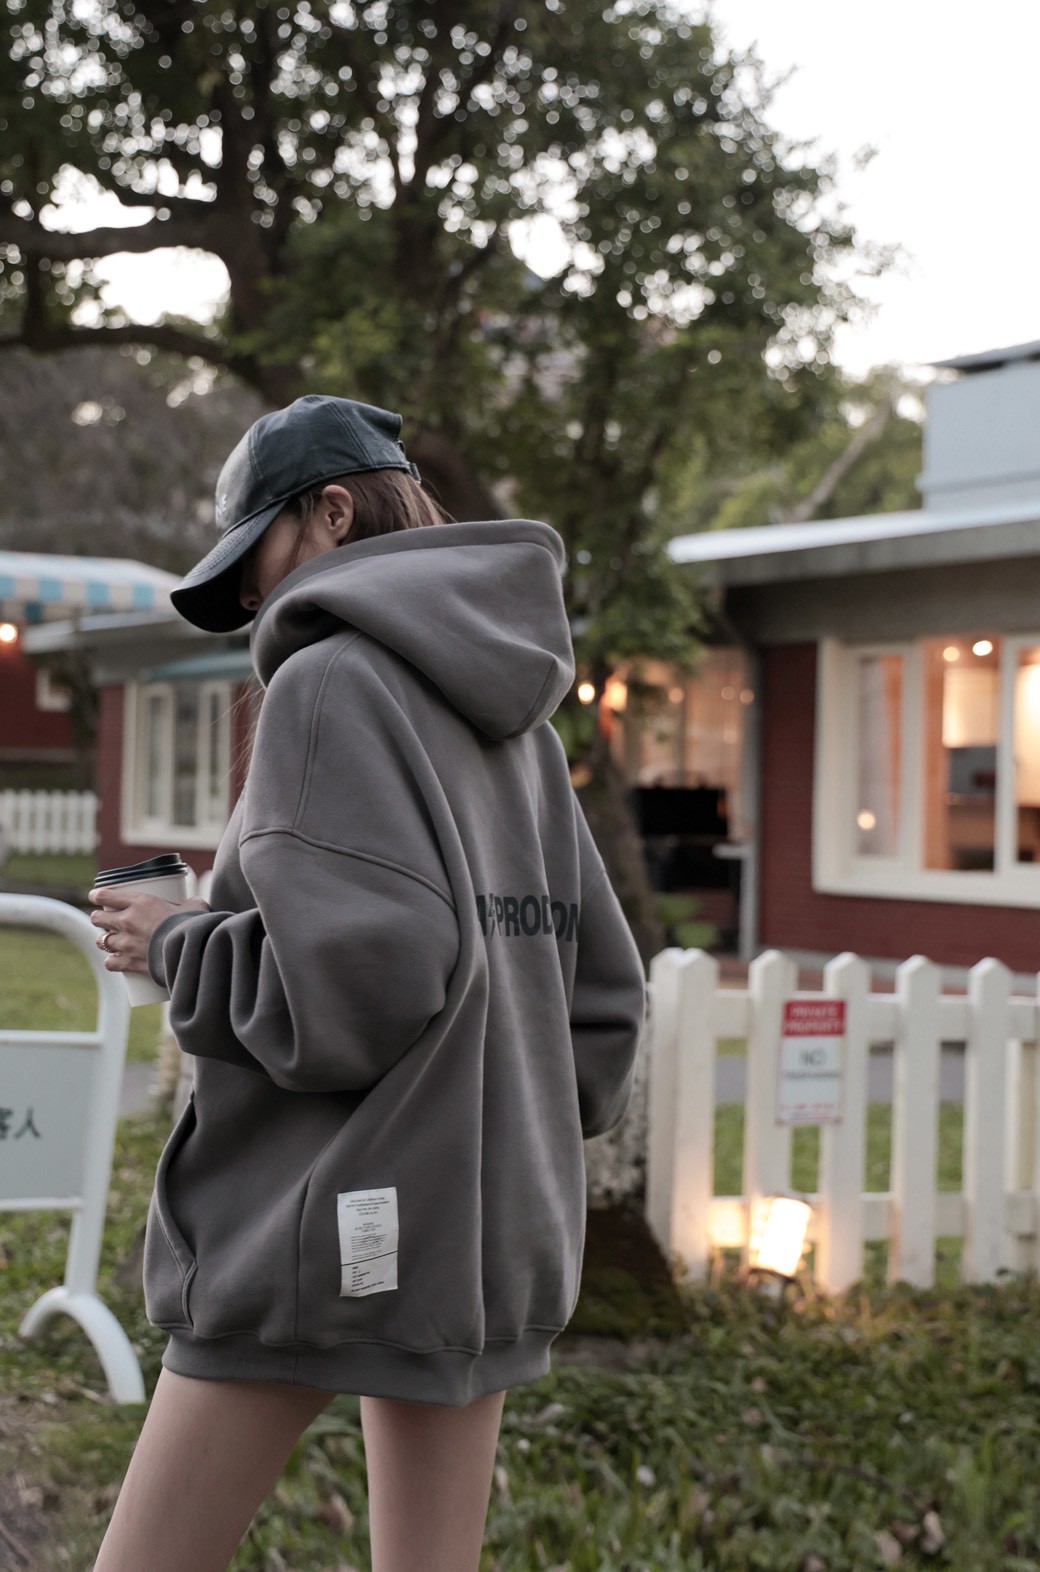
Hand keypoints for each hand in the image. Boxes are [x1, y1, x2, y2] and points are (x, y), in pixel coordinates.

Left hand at [89, 888, 210, 973]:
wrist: (190, 951)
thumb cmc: (193, 925)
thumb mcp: (195, 906)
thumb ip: (191, 903)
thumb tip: (196, 903)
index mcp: (139, 902)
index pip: (104, 895)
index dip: (96, 895)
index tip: (95, 896)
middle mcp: (127, 921)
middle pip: (97, 918)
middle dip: (99, 919)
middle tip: (107, 920)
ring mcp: (125, 943)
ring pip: (101, 941)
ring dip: (105, 940)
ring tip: (113, 940)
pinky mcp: (129, 962)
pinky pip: (110, 962)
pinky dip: (113, 961)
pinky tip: (116, 960)